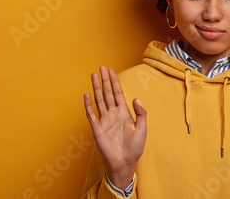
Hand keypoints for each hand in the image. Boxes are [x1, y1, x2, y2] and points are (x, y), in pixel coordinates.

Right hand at [84, 65, 146, 188]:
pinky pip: (91, 114)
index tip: (111, 70)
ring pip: (99, 100)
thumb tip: (136, 98)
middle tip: (101, 67)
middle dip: (105, 80)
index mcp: (124, 112)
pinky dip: (88, 105)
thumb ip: (141, 113)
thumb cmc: (135, 147)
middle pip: (108, 93)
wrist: (125, 162)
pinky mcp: (97, 128)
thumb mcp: (142, 128)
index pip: (118, 93)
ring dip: (96, 88)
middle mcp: (113, 114)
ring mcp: (104, 120)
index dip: (115, 81)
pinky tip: (86, 95)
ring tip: (93, 76)